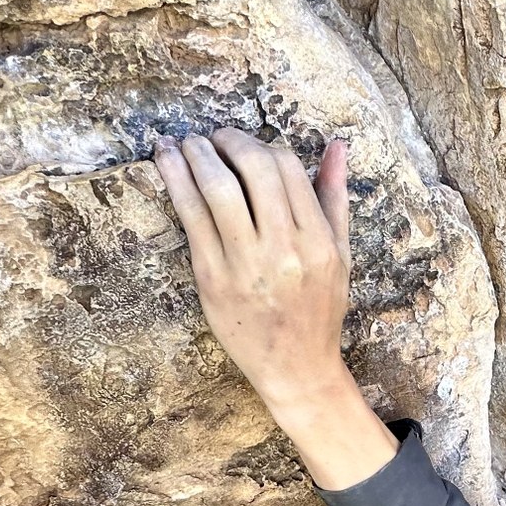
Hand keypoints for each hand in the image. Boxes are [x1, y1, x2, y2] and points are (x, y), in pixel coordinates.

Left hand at [153, 128, 395, 489]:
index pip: (288, 169)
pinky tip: (166, 161)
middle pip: (255, 169)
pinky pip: (191, 217)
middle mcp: (285, 250)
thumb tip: (337, 145)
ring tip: (185, 143)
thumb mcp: (339, 255)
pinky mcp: (213, 278)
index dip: (262, 147)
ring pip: (218, 188)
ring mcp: (246, 265)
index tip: (243, 146)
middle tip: (212, 137)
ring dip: (197, 153)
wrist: (296, 368)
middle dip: (229, 141)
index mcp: (318, 242)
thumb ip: (335, 198)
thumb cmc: (318, 310)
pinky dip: (175, 180)